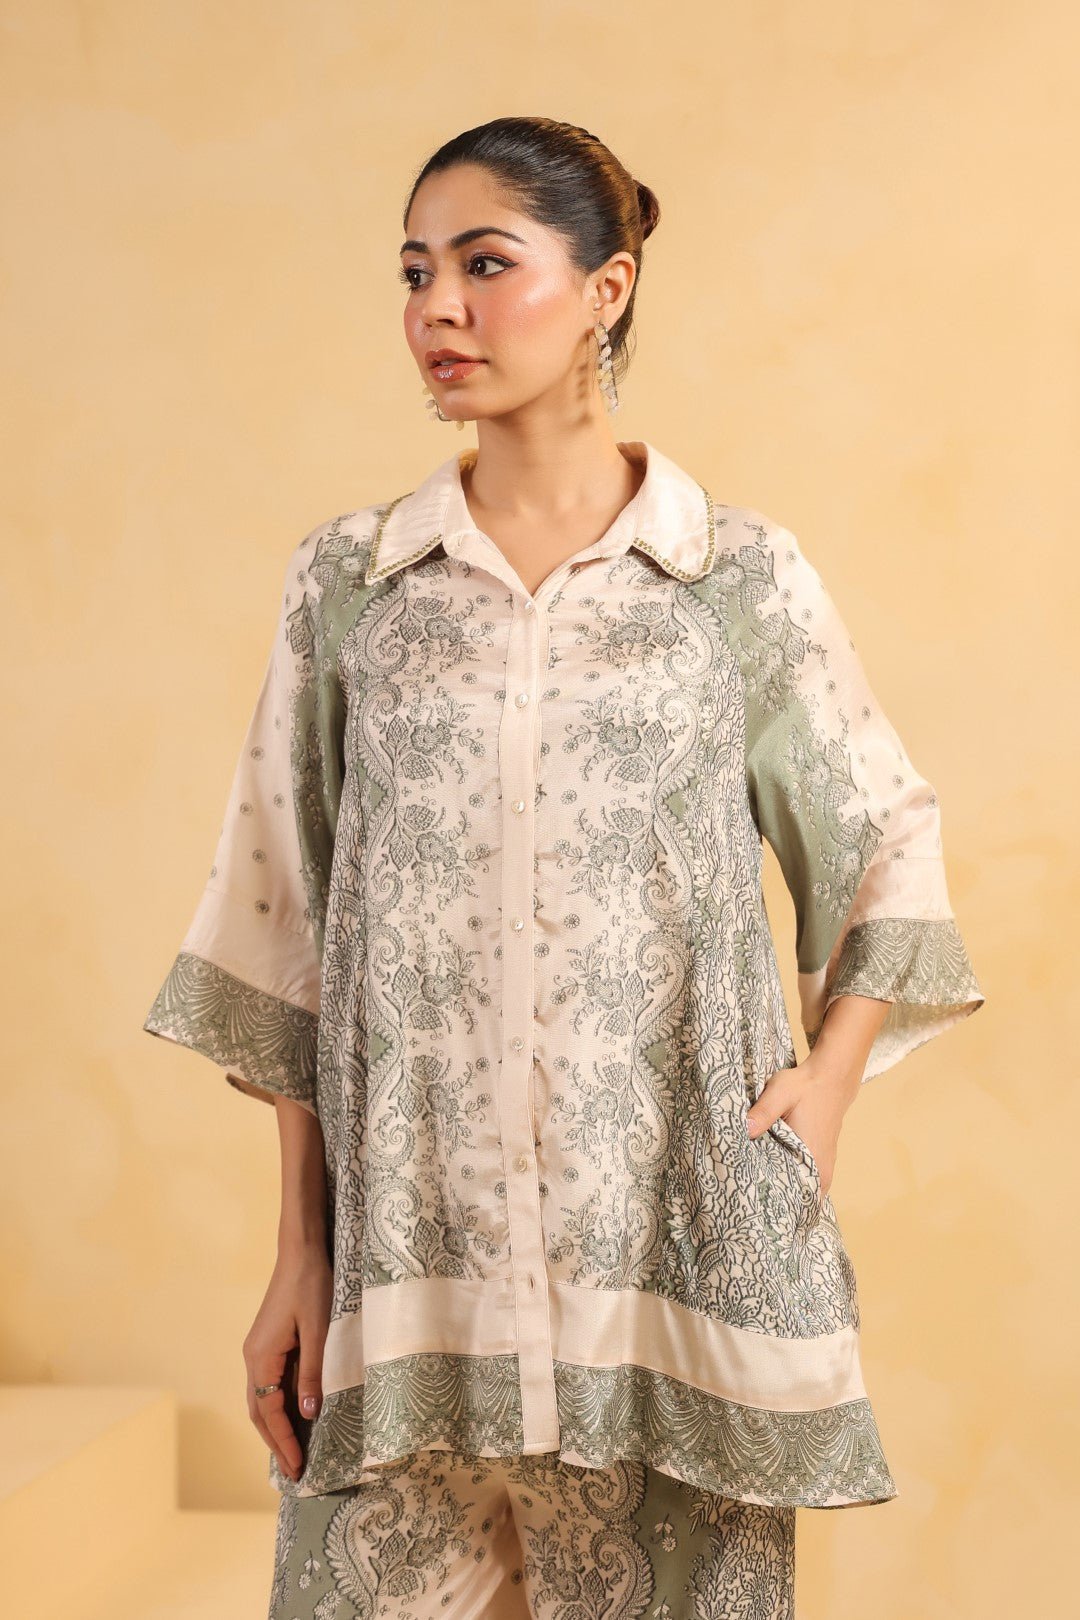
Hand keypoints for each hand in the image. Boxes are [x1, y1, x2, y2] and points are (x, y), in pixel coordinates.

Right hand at [243, 1242, 331, 1482]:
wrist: (302, 1251)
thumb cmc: (312, 1285)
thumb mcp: (320, 1330)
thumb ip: (313, 1372)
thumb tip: (308, 1414)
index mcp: (261, 1357)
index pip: (269, 1412)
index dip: (283, 1442)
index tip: (297, 1469)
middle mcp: (253, 1357)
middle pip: (259, 1411)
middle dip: (275, 1443)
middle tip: (294, 1472)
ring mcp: (259, 1349)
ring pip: (262, 1399)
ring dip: (275, 1427)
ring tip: (293, 1453)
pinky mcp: (269, 1343)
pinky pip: (270, 1384)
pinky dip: (279, 1407)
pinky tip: (295, 1416)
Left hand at [745, 1054, 859, 1195]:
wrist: (831, 1078)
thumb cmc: (805, 1086)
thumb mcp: (779, 1092)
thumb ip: (762, 1112)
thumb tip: (744, 1131)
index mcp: (811, 1157)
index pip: (794, 1198)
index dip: (774, 1206)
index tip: (753, 1209)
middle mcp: (821, 1169)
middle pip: (798, 1202)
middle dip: (775, 1204)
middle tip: (749, 1206)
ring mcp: (824, 1168)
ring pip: (803, 1194)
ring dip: (785, 1196)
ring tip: (758, 1197)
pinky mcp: (822, 1162)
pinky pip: (808, 1184)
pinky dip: (793, 1186)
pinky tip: (773, 1182)